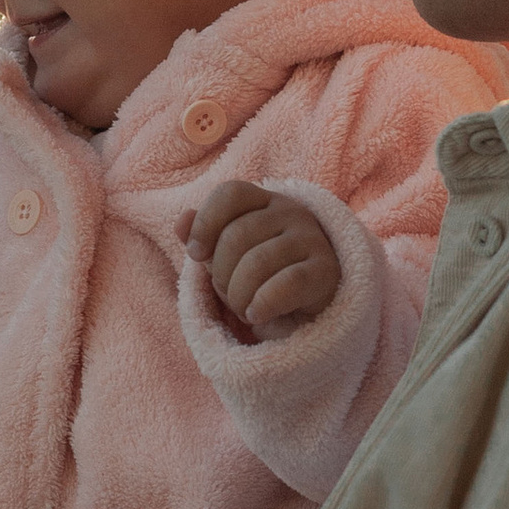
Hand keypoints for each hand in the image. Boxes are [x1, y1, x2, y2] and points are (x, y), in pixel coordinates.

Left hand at [183, 177, 341, 332]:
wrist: (308, 314)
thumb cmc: (262, 279)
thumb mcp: (226, 257)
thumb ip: (203, 236)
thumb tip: (181, 221)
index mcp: (266, 202)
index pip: (230, 193)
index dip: (205, 223)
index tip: (195, 255)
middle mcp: (292, 213)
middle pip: (237, 235)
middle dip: (220, 274)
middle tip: (229, 294)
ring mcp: (312, 240)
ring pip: (257, 262)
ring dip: (239, 296)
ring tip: (245, 308)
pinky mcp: (327, 271)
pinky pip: (286, 284)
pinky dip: (262, 304)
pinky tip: (257, 315)